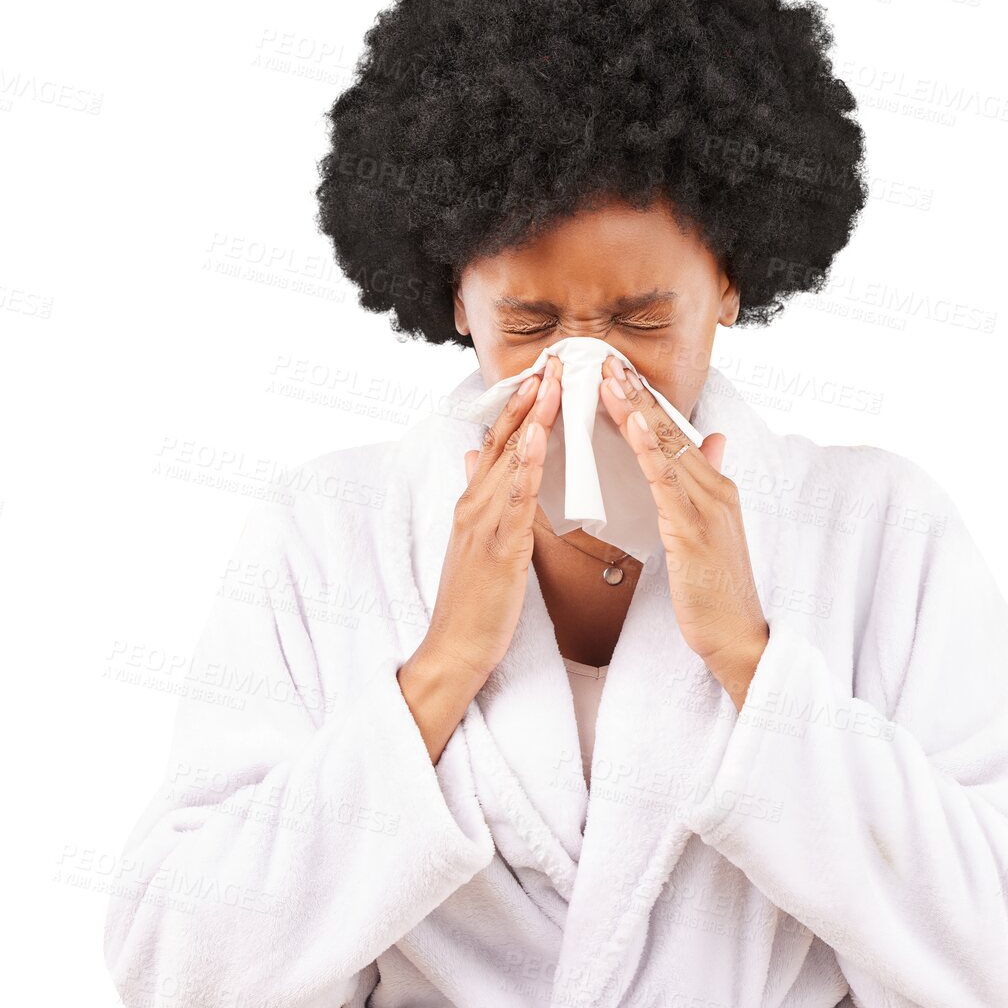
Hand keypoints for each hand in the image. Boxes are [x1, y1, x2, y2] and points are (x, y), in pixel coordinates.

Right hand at [418, 353, 563, 687]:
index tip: (543, 373)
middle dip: (528, 398)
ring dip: (530, 419)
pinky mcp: (495, 547)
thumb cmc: (476, 604)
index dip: (521, 406)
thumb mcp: (477, 543)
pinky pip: (513, 499)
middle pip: (502, 440)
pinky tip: (539, 440)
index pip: (499, 443)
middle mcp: (474, 504)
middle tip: (552, 359)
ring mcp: (481, 523)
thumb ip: (480, 500)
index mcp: (475, 503)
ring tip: (551, 383)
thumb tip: (475, 460)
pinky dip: (525, 465)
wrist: (456, 649)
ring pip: (507, 460)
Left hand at [598, 356, 767, 708]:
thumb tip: (711, 441)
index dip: (645, 401)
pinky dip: (647, 448)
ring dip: (634, 408)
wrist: (737, 638)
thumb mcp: (711, 532)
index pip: (674, 435)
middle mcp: (714, 489)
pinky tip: (629, 423)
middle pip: (669, 430)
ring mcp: (706, 507)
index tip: (616, 372)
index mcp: (714, 489)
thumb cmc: (715, 593)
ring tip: (607, 376)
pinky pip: (666, 480)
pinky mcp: (693, 530)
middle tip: (604, 357)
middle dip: (635, 392)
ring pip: (666, 446)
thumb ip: (707, 483)